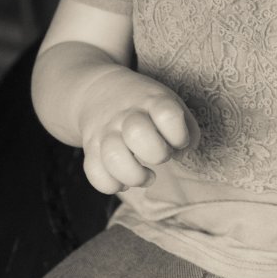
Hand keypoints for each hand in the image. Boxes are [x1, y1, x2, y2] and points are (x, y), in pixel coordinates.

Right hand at [75, 68, 199, 194]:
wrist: (99, 92)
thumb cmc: (146, 105)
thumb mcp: (170, 102)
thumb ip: (186, 127)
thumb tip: (182, 154)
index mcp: (152, 100)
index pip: (167, 115)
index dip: (179, 135)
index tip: (180, 141)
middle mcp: (126, 115)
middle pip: (138, 134)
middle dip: (157, 153)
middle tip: (161, 156)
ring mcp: (105, 132)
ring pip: (113, 157)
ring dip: (135, 176)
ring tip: (147, 176)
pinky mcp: (90, 149)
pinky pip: (95, 174)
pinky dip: (111, 185)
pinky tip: (123, 181)